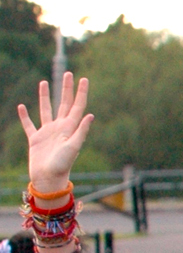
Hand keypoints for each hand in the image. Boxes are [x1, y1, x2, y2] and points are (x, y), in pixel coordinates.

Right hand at [17, 73, 93, 190]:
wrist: (49, 179)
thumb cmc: (63, 164)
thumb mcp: (73, 146)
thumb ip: (81, 131)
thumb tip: (90, 115)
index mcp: (70, 128)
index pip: (77, 106)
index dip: (81, 92)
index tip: (84, 78)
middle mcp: (60, 128)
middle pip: (64, 103)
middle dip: (66, 89)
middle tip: (68, 73)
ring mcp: (47, 133)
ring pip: (46, 109)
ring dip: (45, 96)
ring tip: (44, 82)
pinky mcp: (35, 139)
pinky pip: (29, 124)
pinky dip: (24, 116)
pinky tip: (21, 106)